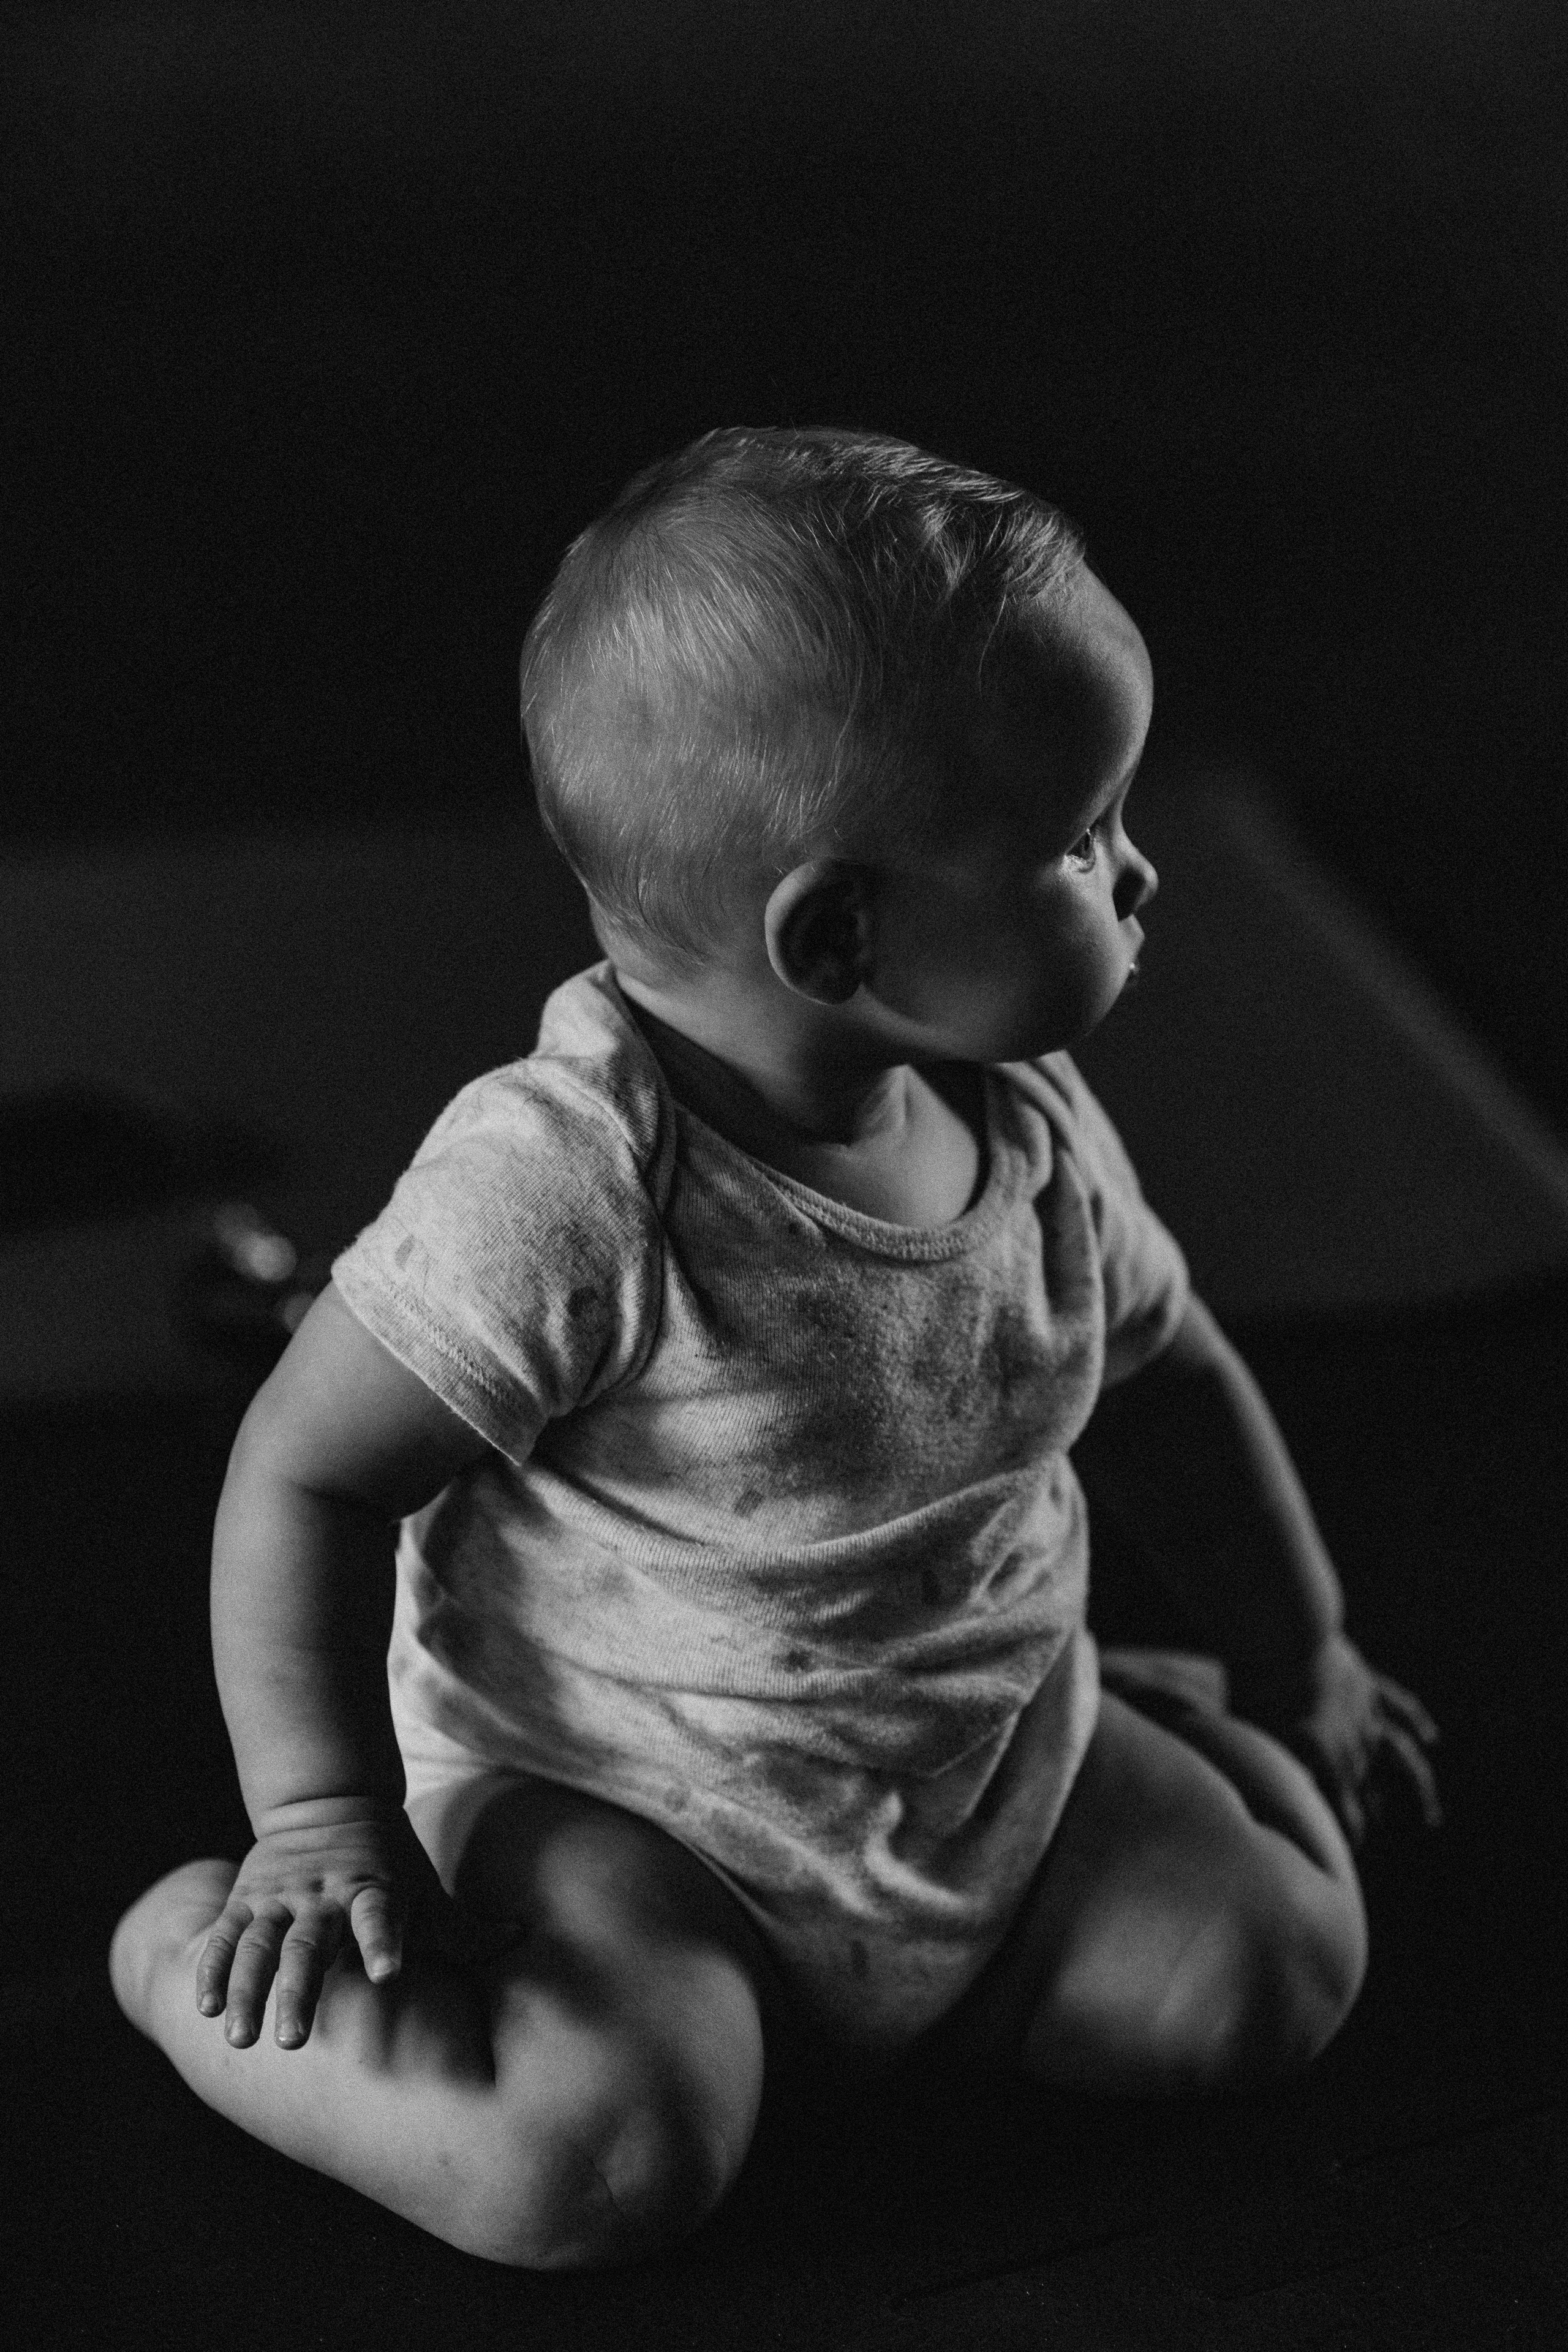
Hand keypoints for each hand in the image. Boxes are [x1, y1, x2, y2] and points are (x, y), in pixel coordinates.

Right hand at [194, 1798, 518, 2050]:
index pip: (380, 1916)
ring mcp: (280, 1898)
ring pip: (260, 1946)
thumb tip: (520, 1937)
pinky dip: (214, 1969)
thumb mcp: (426, 1889)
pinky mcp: (248, 1900)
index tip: (388, 1973)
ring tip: (240, 2039)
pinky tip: (206, 2009)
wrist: (328, 1800)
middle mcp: (323, 1896)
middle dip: (299, 1991)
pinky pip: (226, 1937)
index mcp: (371, 1891)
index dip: (383, 1941)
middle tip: (292, 2042)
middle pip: (308, 1946)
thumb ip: (464, 1926)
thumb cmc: (390, 1862)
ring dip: (247, 1991)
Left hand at [1230, 1631, 1440, 1846]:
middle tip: (1366, 1836)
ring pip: (1404, 1761)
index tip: (1341, 1860)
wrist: (1282, 1633)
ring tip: (1430, 1817)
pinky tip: (1429, 1737)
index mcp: (1326, 1764)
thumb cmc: (1256, 1686)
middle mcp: (1355, 1748)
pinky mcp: (1369, 1685)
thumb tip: (1248, 1804)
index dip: (1347, 1840)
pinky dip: (1417, 1722)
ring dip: (1418, 1790)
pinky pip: (1401, 1708)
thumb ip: (1261, 1771)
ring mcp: (1367, 1716)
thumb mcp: (1250, 1736)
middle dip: (1369, 1818)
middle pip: (1371, 1795)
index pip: (1347, 1818)